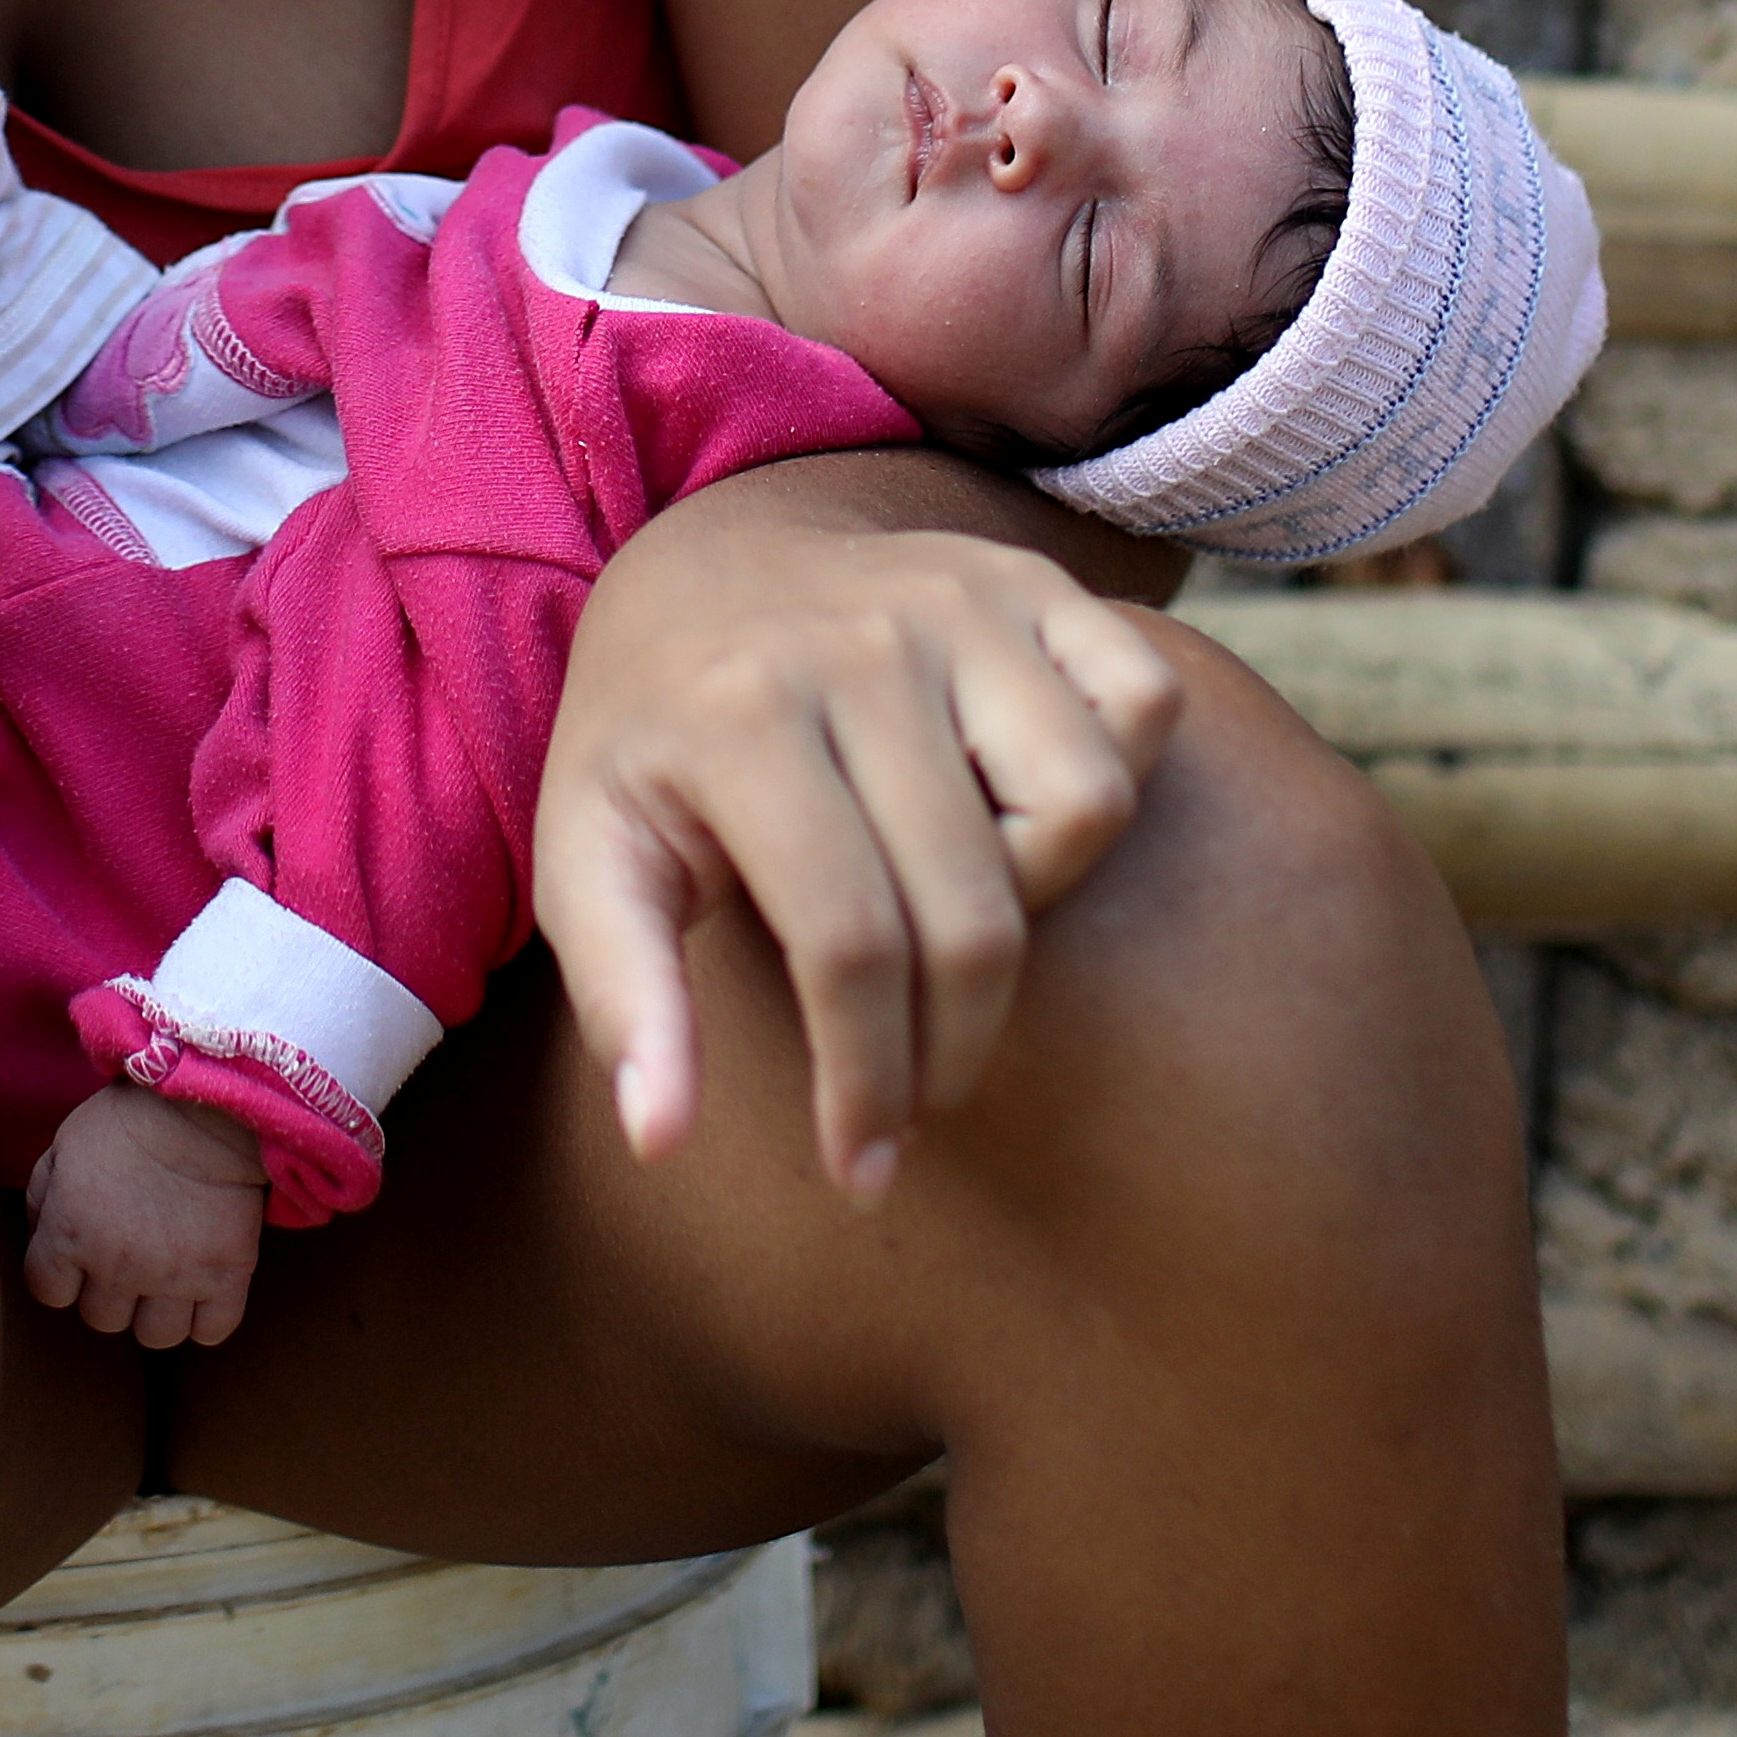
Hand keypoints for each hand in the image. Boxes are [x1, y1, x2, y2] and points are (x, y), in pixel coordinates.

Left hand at [21, 1085, 268, 1347]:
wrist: (207, 1103)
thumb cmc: (129, 1119)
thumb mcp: (64, 1145)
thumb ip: (41, 1198)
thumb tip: (39, 1237)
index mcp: (70, 1234)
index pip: (48, 1292)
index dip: (61, 1275)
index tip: (79, 1255)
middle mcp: (118, 1266)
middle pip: (102, 1319)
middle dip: (109, 1292)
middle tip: (127, 1259)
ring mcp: (175, 1277)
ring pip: (154, 1336)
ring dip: (155, 1312)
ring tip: (165, 1279)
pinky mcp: (226, 1276)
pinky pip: (210, 1332)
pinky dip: (205, 1318)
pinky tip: (202, 1287)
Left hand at [531, 484, 1189, 1205]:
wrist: (705, 568)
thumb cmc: (652, 747)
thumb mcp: (589, 860)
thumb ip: (622, 999)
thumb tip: (661, 1140)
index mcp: (738, 715)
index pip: (847, 944)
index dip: (867, 1082)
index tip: (862, 1168)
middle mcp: (861, 643)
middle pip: (974, 909)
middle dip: (951, 1047)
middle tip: (916, 1092)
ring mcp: (960, 599)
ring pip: (1087, 805)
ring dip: (1040, 897)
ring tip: (954, 917)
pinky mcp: (1034, 581)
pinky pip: (1146, 702)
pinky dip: (1113, 773)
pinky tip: (1019, 815)